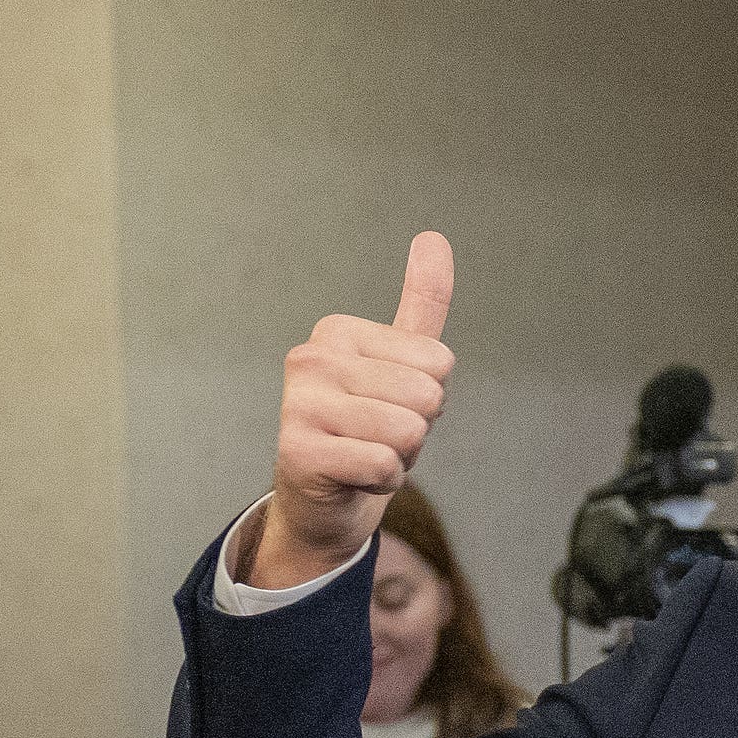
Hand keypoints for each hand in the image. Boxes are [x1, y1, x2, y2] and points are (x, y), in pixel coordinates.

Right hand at [250, 233, 456, 588]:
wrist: (325, 500)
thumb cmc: (368, 427)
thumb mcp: (403, 364)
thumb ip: (421, 304)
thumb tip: (433, 237)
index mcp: (339, 330)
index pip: (440, 363)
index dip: (430, 397)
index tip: (391, 406)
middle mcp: (312, 357)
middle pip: (427, 396)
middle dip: (417, 429)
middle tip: (379, 436)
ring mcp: (298, 402)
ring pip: (407, 432)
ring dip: (400, 457)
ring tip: (365, 454)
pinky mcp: (297, 451)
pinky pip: (384, 466)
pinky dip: (381, 481)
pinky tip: (354, 476)